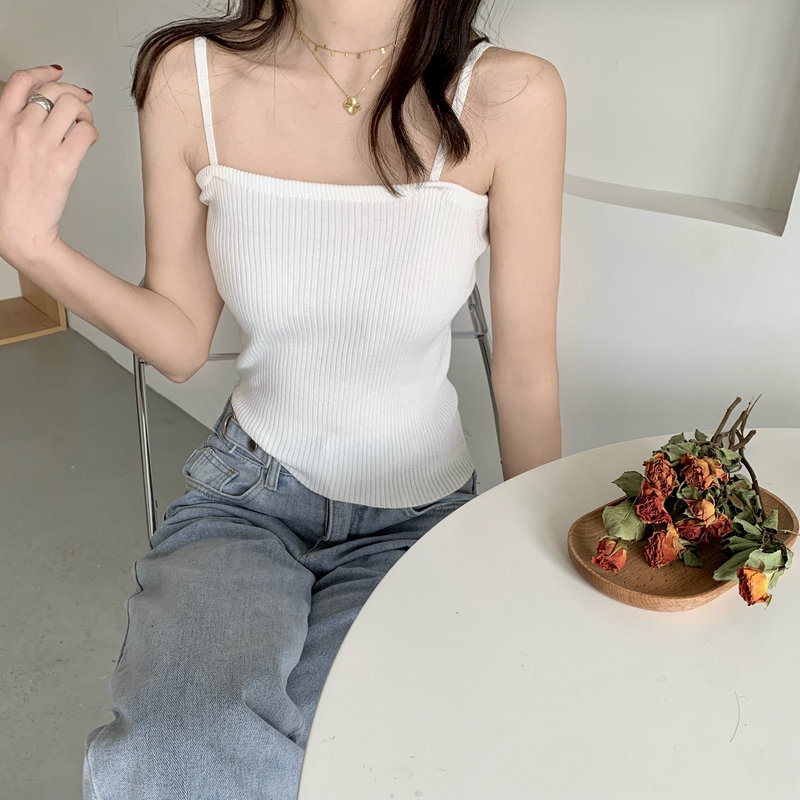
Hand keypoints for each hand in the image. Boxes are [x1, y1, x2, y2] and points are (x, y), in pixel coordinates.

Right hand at [0, 65, 96, 265]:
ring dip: (84, 112)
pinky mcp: (63, 163)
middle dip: (72, 93)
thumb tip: (34, 110)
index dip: (42, 71)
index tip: (56, 72)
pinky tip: (87, 141)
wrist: (16, 227)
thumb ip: (11, 127)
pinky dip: (92, 132)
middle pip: (53, 90)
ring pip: (72, 106)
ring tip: (84, 124)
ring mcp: (42, 145)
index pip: (21, 81)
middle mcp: (20, 128)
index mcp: (0, 123)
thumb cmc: (8, 195)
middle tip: (82, 101)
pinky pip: (86, 132)